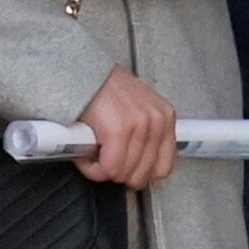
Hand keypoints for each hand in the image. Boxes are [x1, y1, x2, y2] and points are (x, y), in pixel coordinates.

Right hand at [76, 66, 175, 189]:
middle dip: (119, 172)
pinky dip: (93, 168)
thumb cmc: (104, 92)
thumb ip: (145, 138)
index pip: (163, 167)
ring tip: (95, 154)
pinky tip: (87, 155)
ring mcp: (139, 126)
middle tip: (105, 159)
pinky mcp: (119, 131)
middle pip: (142, 174)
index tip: (127, 170)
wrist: (82, 73)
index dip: (141, 174)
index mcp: (165, 117)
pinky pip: (108, 168)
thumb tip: (142, 169)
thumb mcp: (136, 111)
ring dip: (104, 169)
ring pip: (124, 173)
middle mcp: (156, 121)